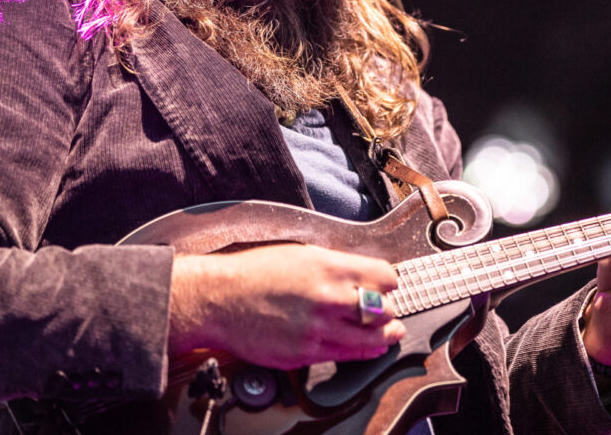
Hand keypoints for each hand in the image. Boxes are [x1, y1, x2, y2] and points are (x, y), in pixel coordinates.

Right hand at [168, 244, 404, 369]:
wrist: (219, 299)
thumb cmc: (255, 272)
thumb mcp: (302, 254)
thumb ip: (335, 266)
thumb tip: (361, 275)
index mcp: (329, 267)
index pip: (385, 276)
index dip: (389, 282)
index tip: (389, 286)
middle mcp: (329, 298)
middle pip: (383, 309)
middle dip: (387, 310)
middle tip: (387, 310)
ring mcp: (318, 329)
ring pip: (371, 338)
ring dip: (384, 335)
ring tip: (391, 332)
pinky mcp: (305, 353)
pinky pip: (345, 356)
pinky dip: (362, 351)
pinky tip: (368, 347)